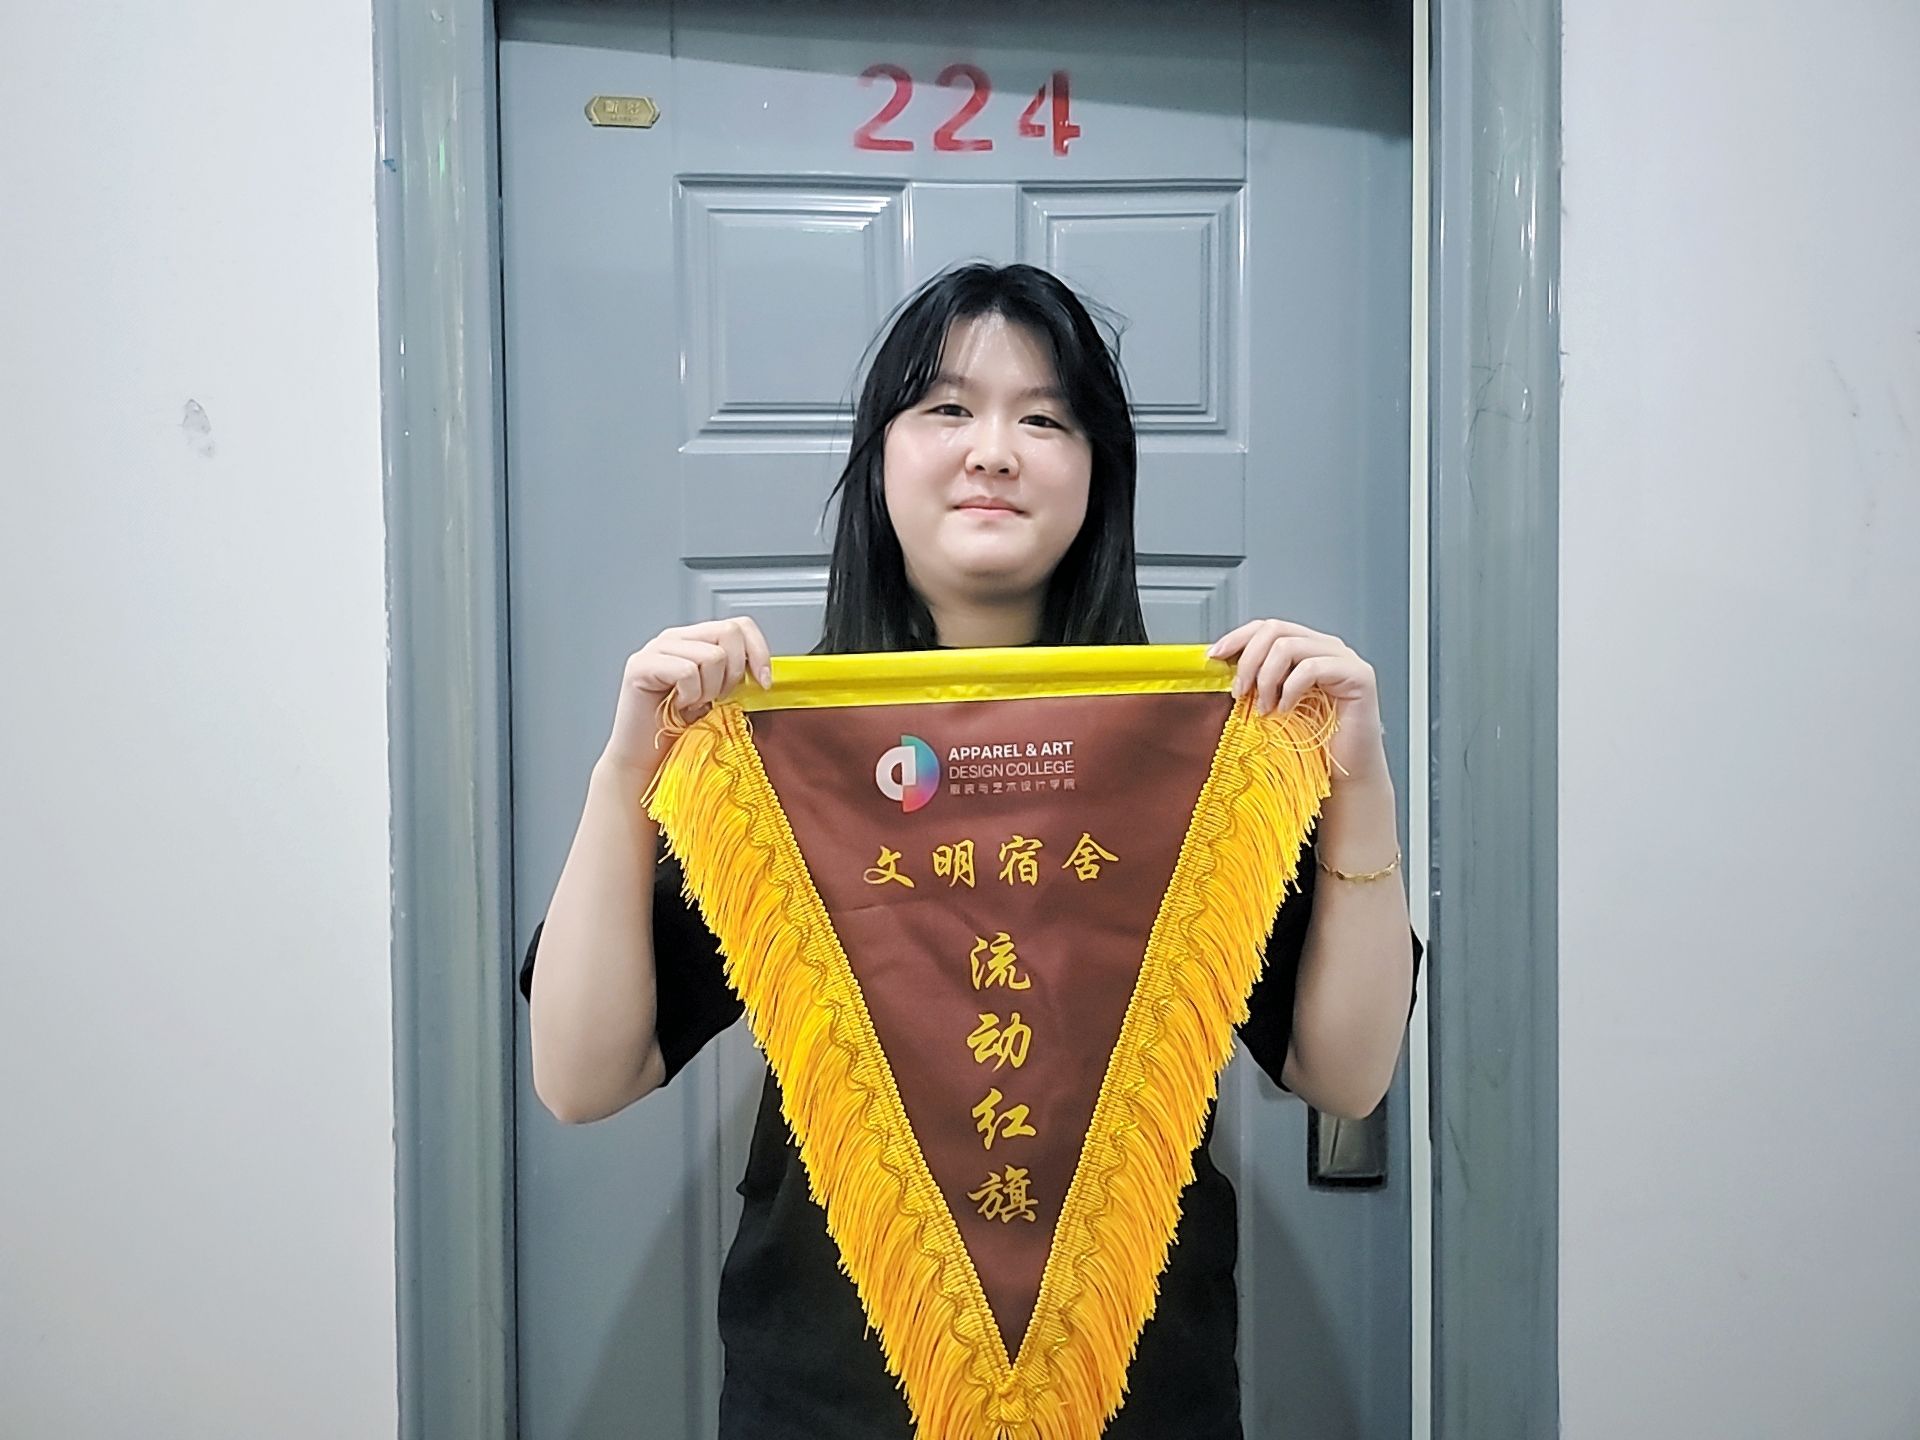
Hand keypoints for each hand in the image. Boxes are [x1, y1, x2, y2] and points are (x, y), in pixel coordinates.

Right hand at [601, 618, 772, 776]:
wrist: (647, 761)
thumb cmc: (682, 732)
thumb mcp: (720, 697)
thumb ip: (736, 675)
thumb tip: (764, 672)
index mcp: (696, 641)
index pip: (739, 625)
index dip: (758, 652)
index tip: (763, 683)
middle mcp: (676, 638)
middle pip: (728, 632)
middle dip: (733, 673)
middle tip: (716, 698)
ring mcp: (656, 649)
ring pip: (711, 655)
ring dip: (709, 689)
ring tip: (693, 704)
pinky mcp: (640, 666)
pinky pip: (686, 671)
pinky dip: (690, 695)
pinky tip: (678, 706)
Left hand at [1208, 619, 1387, 784]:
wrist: (1345, 772)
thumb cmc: (1312, 742)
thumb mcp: (1275, 704)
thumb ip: (1257, 682)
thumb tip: (1221, 669)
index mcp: (1307, 648)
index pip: (1268, 627)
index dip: (1238, 637)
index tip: (1214, 656)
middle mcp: (1326, 647)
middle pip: (1275, 630)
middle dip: (1248, 660)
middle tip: (1240, 692)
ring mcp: (1344, 658)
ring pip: (1289, 646)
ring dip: (1266, 678)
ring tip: (1265, 708)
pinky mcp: (1358, 675)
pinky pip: (1311, 668)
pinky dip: (1290, 689)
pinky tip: (1286, 709)